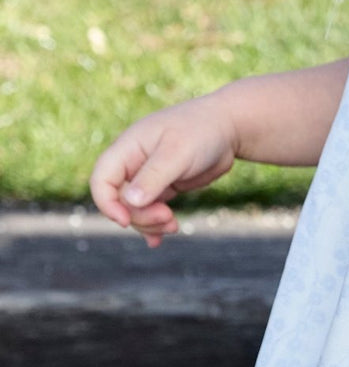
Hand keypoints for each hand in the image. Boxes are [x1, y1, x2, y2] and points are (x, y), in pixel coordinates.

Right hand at [89, 92, 238, 247]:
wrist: (228, 127)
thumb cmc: (202, 131)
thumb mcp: (178, 153)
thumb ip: (154, 177)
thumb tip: (129, 201)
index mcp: (128, 148)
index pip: (101, 180)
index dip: (107, 203)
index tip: (126, 220)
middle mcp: (133, 163)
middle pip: (120, 201)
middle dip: (140, 216)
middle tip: (168, 218)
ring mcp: (147, 176)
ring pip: (135, 210)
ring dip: (150, 223)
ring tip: (173, 226)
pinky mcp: (162, 187)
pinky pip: (150, 210)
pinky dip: (154, 225)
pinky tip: (160, 239)